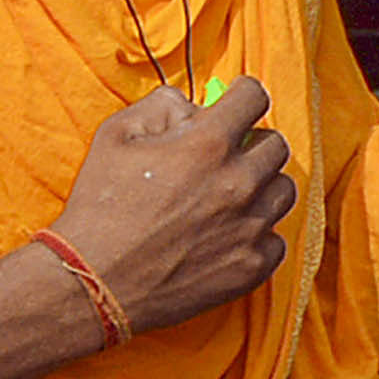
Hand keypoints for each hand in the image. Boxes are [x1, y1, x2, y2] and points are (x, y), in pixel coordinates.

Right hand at [48, 80, 297, 334]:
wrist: (95, 281)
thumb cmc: (100, 207)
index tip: (233, 105)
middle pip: (276, 145)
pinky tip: (226, 235)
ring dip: (261, 186)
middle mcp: (239, 183)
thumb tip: (192, 106)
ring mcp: (250, 228)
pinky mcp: (252, 267)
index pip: (254, 97)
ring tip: (229, 197)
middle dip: (251, 143)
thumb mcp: (114, 136)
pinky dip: (257, 234)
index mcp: (207, 144)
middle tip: (223, 158)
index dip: (241, 96)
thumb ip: (160, 106)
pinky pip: (276, 239)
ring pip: (283, 190)